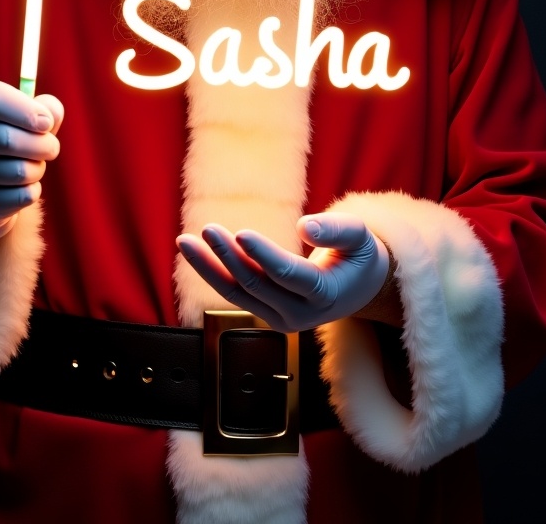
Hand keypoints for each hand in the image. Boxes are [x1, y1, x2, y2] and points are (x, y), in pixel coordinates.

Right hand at [0, 79, 62, 244]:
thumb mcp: (26, 116)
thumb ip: (45, 109)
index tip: (46, 123)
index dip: (25, 110)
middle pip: (7, 139)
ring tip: (34, 166)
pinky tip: (23, 187)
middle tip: (51, 148)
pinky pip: (18, 197)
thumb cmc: (10, 139)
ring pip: (17, 171)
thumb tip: (51, 115)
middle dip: (43, 145)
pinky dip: (32, 191)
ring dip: (37, 169)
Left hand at [176, 212, 389, 331]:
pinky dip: (213, 272)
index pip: (289, 275)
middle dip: (229, 257)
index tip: (241, 233)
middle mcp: (301, 315)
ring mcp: (281, 319)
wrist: (360, 288)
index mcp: (325, 294)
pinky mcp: (266, 315)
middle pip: (256, 285)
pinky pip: (235, 294)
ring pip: (238, 294)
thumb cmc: (358, 255)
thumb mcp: (359, 237)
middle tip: (207, 229)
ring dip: (209, 267)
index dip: (264, 255)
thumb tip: (304, 226)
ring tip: (185, 241)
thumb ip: (336, 230)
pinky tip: (195, 251)